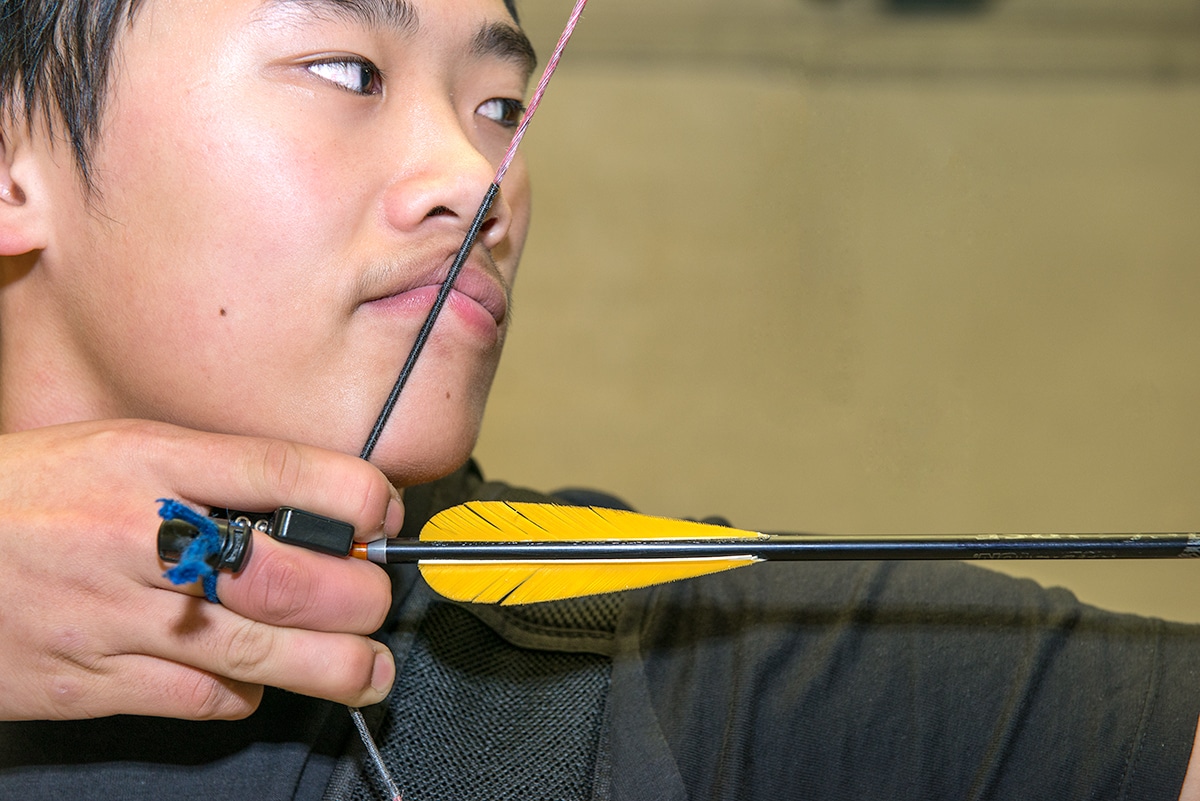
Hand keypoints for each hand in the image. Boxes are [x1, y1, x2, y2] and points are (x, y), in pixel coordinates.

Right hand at [0, 419, 400, 720]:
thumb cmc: (22, 497)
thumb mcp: (113, 449)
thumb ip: (204, 473)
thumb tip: (302, 503)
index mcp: (147, 461)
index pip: (281, 472)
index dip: (356, 497)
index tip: (384, 514)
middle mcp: (138, 537)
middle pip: (285, 576)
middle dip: (358, 598)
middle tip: (379, 604)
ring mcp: (114, 616)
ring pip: (254, 650)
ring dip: (332, 667)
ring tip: (370, 672)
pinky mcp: (89, 682)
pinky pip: (196, 696)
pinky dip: (243, 694)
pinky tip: (256, 682)